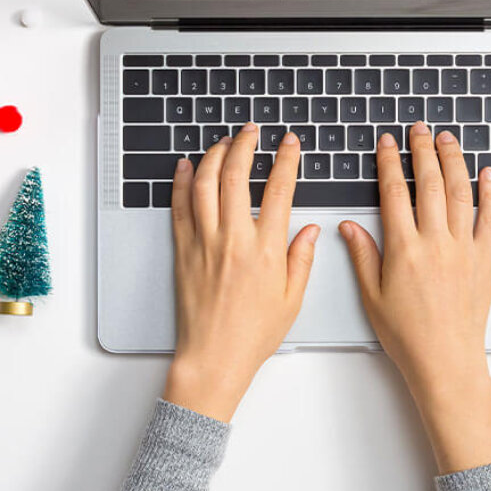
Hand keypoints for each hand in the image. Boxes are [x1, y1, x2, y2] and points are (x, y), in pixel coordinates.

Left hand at [163, 123, 318, 421]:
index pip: (279, 191)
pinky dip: (182, 182)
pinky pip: (180, 207)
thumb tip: (310, 230)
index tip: (289, 144)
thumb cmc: (253, 335)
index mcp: (266, 250)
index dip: (285, 161)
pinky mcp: (184, 251)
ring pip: (206, 185)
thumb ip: (302, 259)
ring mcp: (205, 243)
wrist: (213, 358)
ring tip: (224, 143)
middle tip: (251, 132)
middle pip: (237, 177)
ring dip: (215, 156)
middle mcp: (234, 240)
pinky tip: (188, 166)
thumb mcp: (292, 300)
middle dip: (245, 146)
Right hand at [339, 121, 490, 473]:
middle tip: (419, 130)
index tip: (387, 144)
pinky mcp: (485, 259)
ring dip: (453, 161)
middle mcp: (436, 242)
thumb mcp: (372, 296)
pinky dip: (490, 193)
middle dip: (423, 151)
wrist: (446, 360)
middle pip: (429, 184)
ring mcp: (464, 248)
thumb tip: (349, 226)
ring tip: (448, 139)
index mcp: (404, 249)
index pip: (394, 193)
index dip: (389, 164)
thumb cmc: (408, 335)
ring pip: (460, 193)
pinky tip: (487, 174)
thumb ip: (362, 256)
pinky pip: (490, 218)